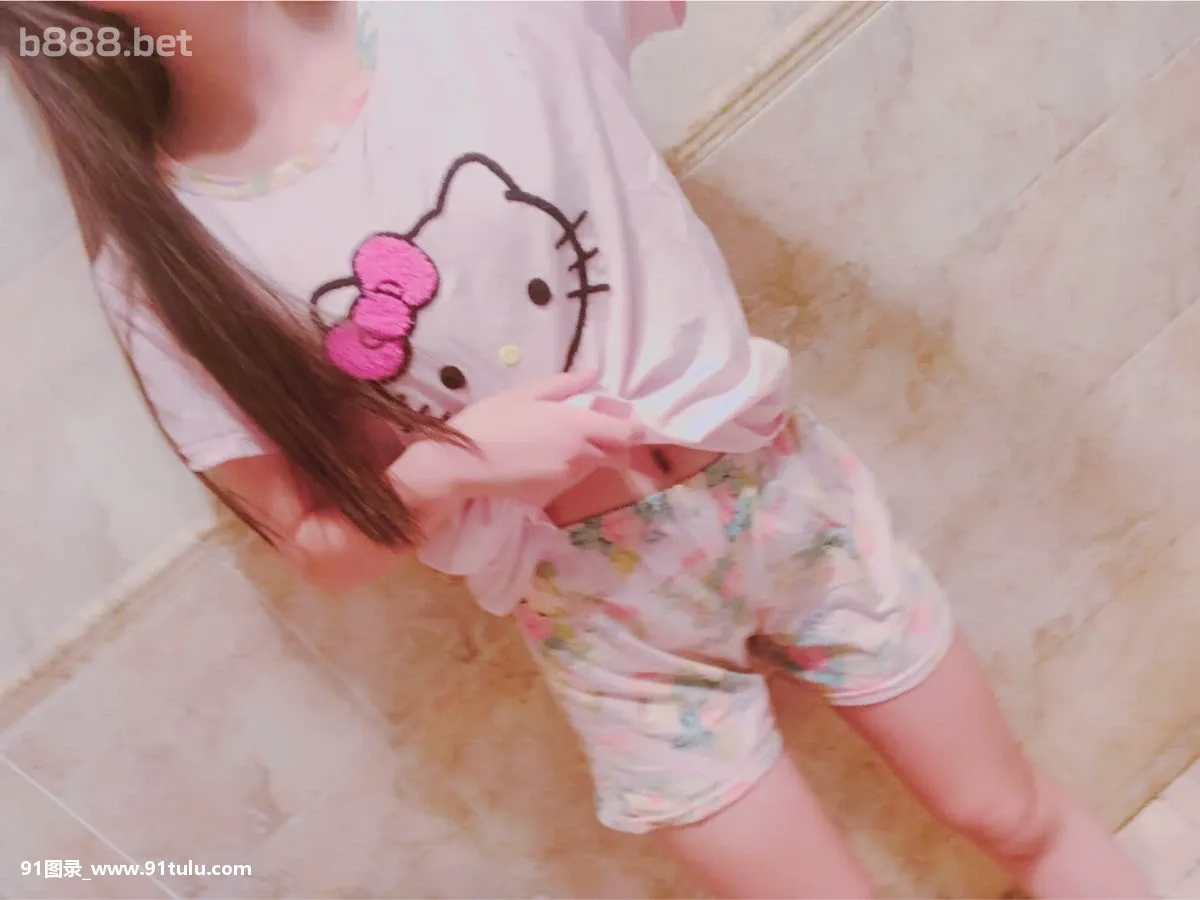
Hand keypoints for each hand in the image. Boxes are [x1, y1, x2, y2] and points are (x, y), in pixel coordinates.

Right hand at [433, 371, 640, 507]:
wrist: (461, 463)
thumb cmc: (490, 420)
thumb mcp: (525, 393)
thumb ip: (565, 384)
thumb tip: (595, 374)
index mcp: (577, 425)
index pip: (628, 433)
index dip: (632, 428)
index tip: (623, 420)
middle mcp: (580, 455)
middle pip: (617, 455)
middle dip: (613, 445)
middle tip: (593, 431)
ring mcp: (567, 479)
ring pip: (594, 469)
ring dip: (589, 457)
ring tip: (557, 444)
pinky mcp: (551, 497)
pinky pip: (570, 482)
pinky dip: (566, 471)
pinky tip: (539, 461)